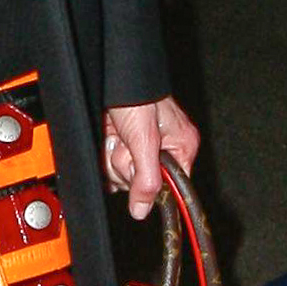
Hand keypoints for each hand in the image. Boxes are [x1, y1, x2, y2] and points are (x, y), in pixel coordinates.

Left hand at [101, 96, 200, 222]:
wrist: (111, 75)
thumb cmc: (136, 95)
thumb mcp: (145, 139)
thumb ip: (148, 179)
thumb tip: (142, 210)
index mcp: (181, 146)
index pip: (173, 186)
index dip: (153, 186)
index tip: (140, 180)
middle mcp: (163, 148)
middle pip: (143, 182)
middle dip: (128, 166)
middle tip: (126, 143)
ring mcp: (140, 146)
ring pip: (124, 175)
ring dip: (114, 157)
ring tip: (117, 136)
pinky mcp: (122, 142)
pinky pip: (111, 165)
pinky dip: (105, 154)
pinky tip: (108, 138)